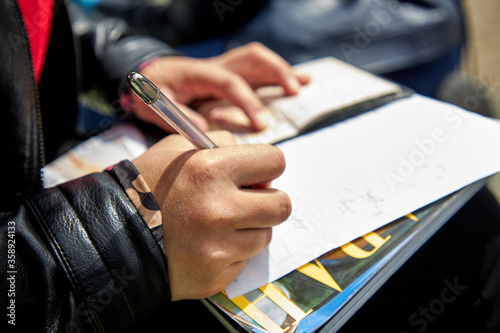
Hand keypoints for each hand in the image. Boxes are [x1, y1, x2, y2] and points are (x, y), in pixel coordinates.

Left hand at [129, 42, 309, 132]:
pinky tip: (297, 81)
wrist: (149, 75)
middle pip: (251, 59)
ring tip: (301, 85)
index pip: (230, 82)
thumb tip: (205, 132)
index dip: (247, 101)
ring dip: (281, 69)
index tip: (262, 124)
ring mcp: (225, 67)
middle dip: (274, 73)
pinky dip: (277, 73)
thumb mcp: (155, 104)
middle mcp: (216, 66)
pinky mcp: (230, 73)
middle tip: (292, 92)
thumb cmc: (154, 89)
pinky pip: (256, 68)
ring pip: (257, 60)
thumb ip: (177, 116)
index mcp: (199, 74)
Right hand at [132, 131, 291, 299]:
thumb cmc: (146, 188)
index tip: (258, 173)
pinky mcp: (215, 276)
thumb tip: (255, 160)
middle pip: (282, 204)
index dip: (267, 166)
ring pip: (266, 235)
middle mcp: (219, 209)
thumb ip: (220, 144)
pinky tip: (207, 244)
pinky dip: (232, 252)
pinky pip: (244, 260)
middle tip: (249, 200)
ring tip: (220, 224)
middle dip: (268, 200)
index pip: (275, 161)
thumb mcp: (176, 149)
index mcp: (210, 170)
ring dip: (250, 228)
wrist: (112, 236)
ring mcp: (218, 248)